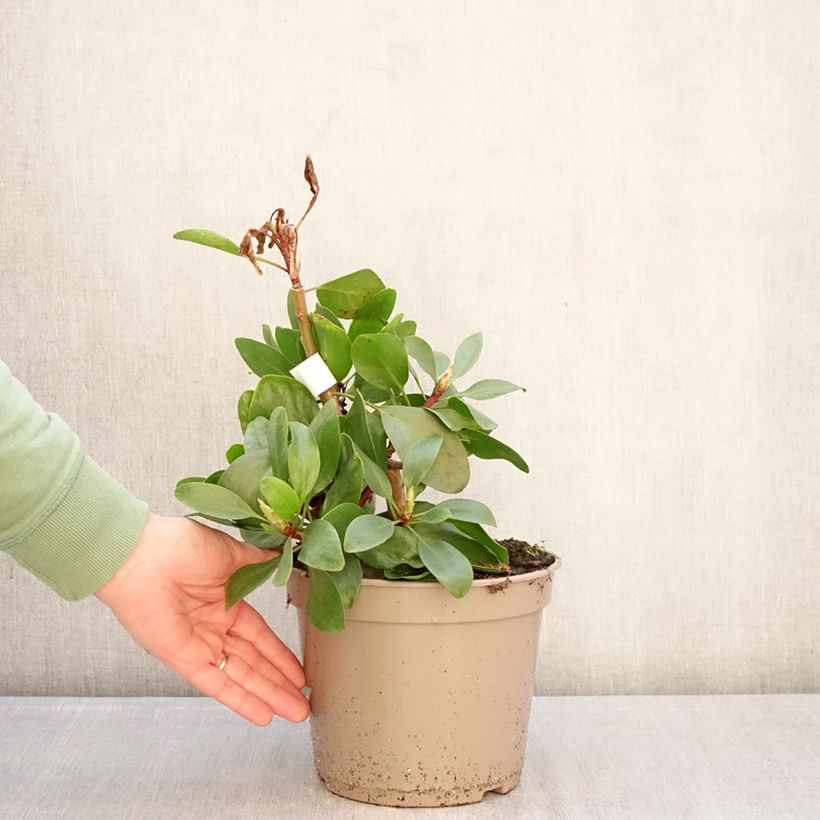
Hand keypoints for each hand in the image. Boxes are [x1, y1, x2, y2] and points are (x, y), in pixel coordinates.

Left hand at [96, 513, 309, 725]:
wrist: (141, 556)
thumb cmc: (179, 546)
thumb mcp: (230, 553)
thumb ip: (257, 563)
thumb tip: (281, 559)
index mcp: (226, 601)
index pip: (260, 636)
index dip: (280, 655)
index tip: (299, 671)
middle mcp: (214, 627)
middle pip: (254, 663)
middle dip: (279, 684)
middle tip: (302, 704)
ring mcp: (199, 645)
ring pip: (241, 676)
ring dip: (268, 695)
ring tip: (294, 713)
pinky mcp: (184, 658)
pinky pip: (217, 684)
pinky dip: (239, 700)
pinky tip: (261, 715)